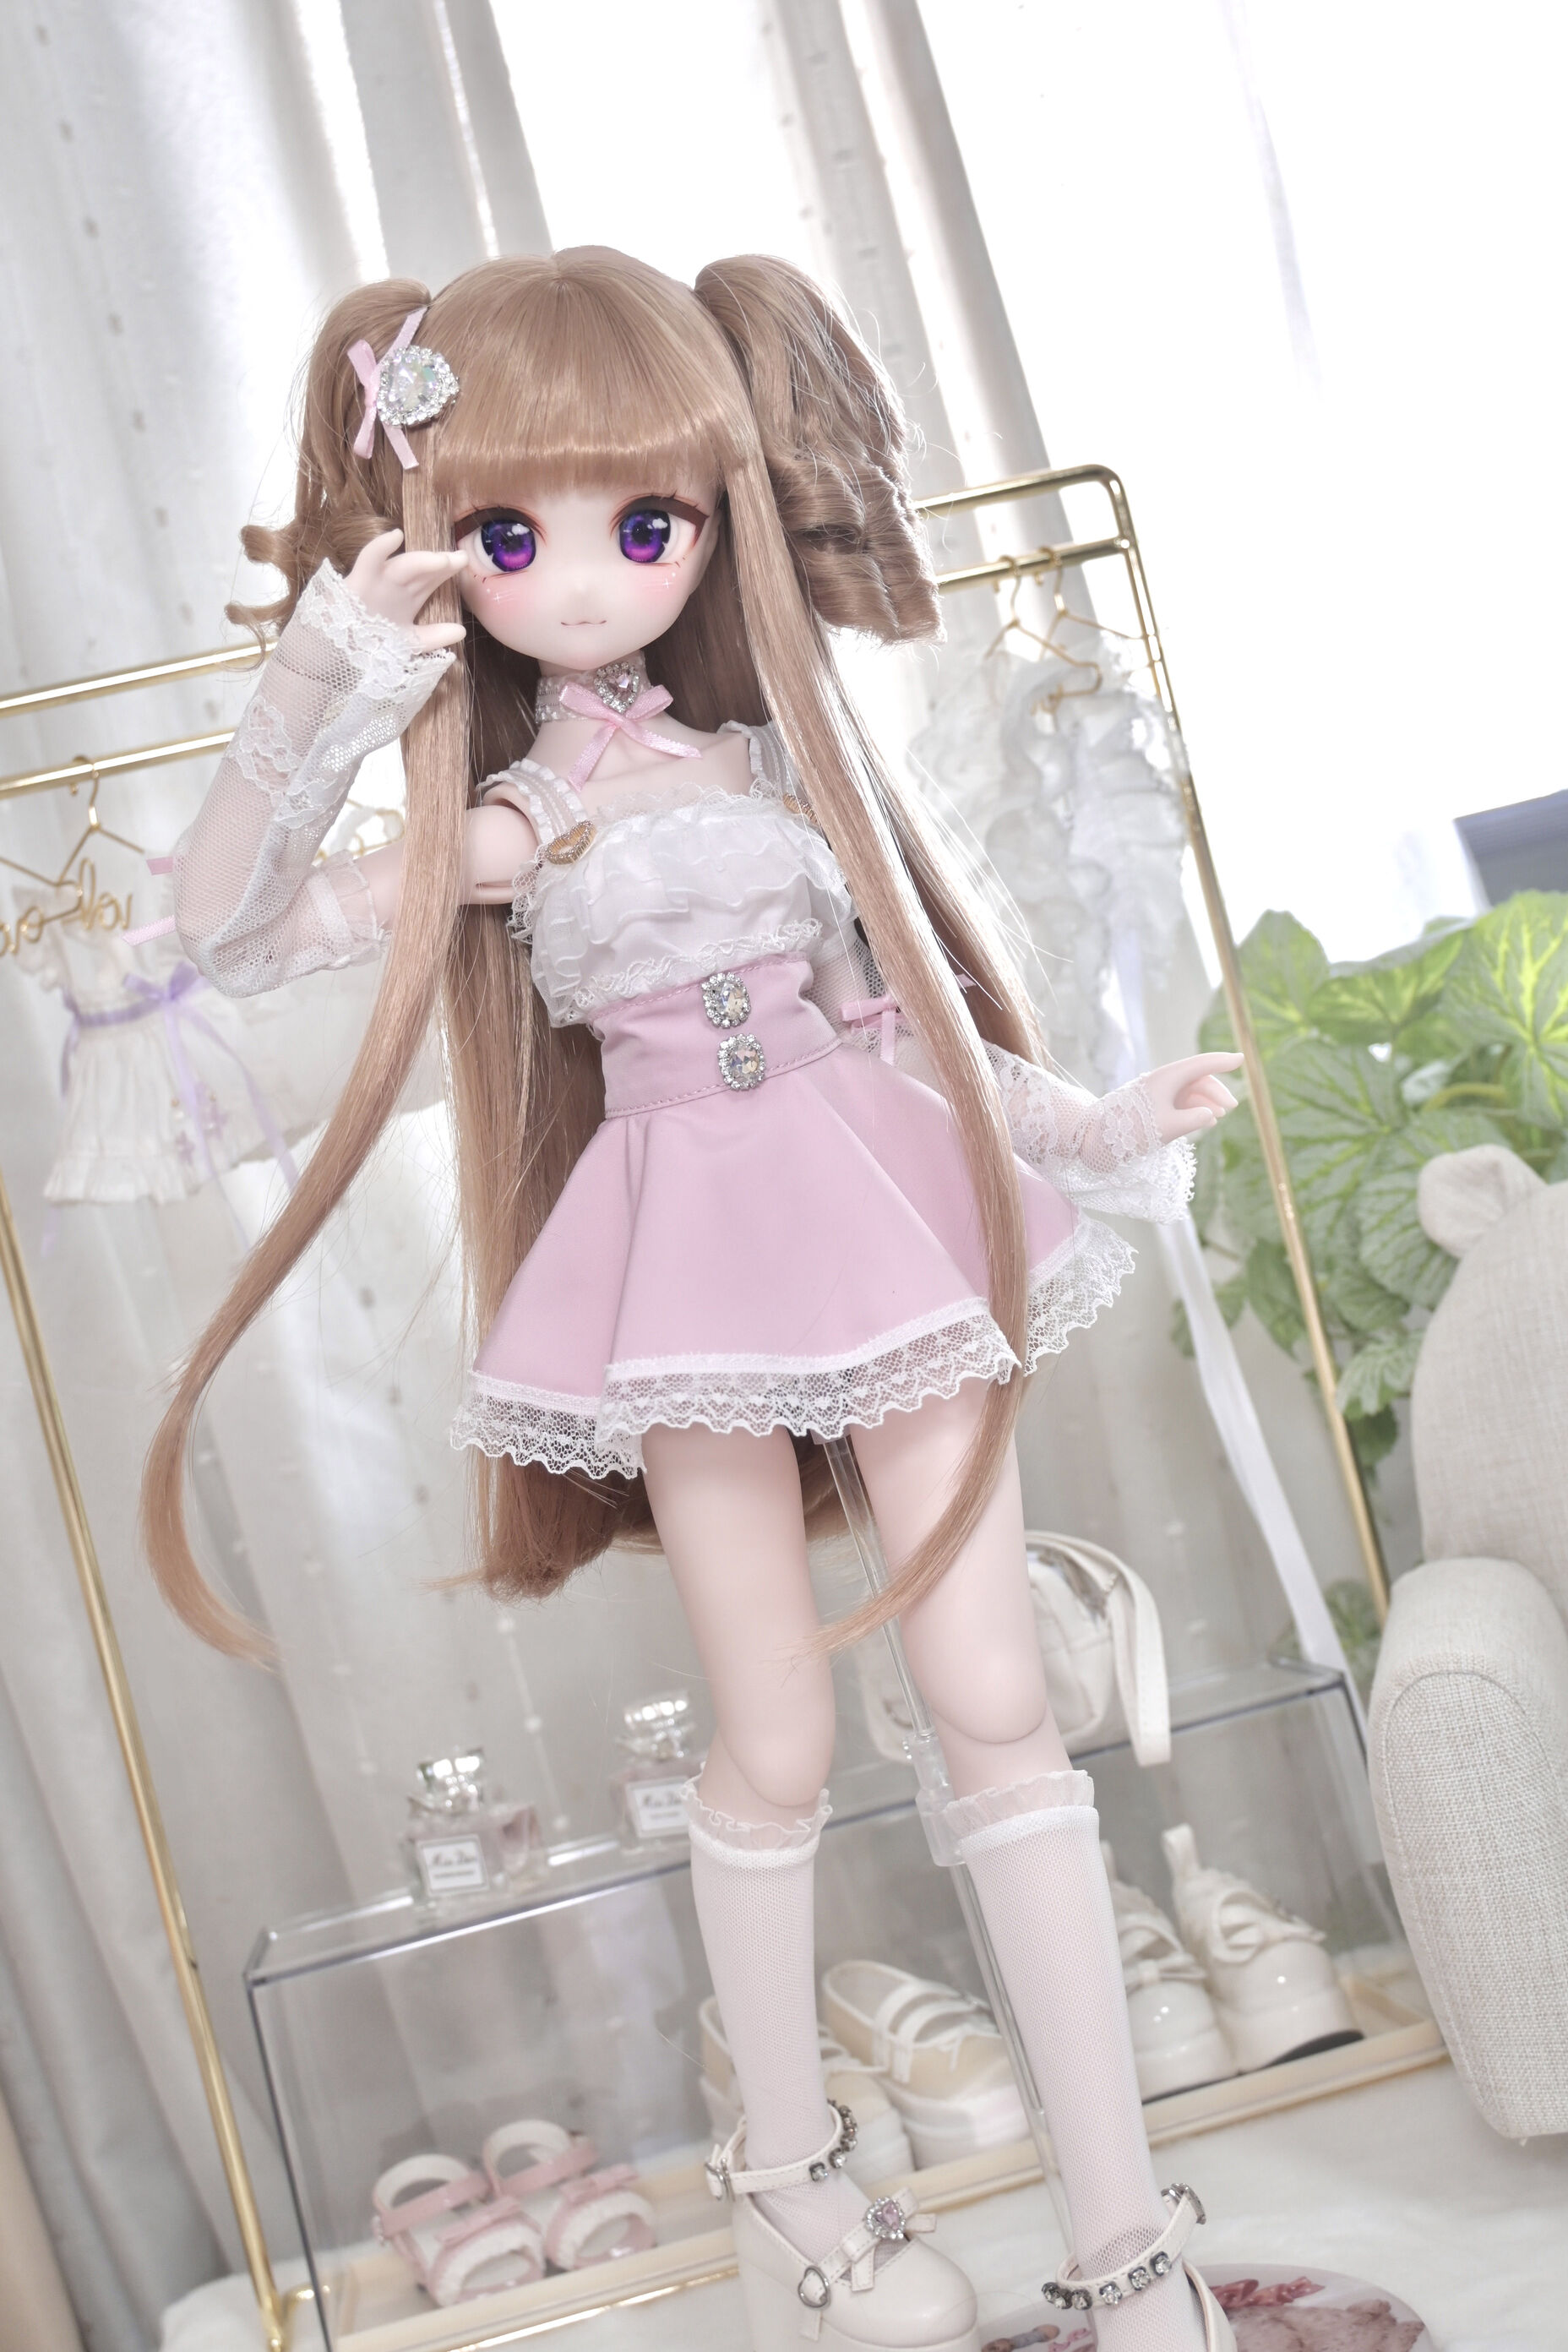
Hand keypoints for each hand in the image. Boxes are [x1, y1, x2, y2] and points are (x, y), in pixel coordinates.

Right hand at [346, 528, 466, 650]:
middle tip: (461, 558)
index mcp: (408, 597)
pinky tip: (395, 536)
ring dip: (422, 561)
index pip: (431, 579)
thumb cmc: (369, 645)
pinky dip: (379, 547)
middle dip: (441, 563)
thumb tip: (462, 631)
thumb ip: (433, 637)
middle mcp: (396, 585)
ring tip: (442, 560)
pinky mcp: (358, 582)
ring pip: (403, 565)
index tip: (467, 564)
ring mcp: (378, 581)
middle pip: (422, 570)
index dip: (448, 570)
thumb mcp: (407, 644)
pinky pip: (368, 560)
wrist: (336, 654)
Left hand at [1141, 1051, 1243, 1141]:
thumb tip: (1210, 1115)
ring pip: (1190, 1092)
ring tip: (1220, 1115)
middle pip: (1198, 1079)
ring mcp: (1158, 1094)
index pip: (1201, 1064)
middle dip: (1217, 1091)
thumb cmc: (1132, 1130)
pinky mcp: (1154, 1106)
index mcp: (1167, 1078)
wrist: (1098, 1137)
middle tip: (1232, 1107)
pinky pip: (1181, 1103)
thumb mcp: (1166, 1127)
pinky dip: (1195, 1110)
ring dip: (1207, 1102)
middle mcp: (1163, 1081)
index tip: (1242, 1058)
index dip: (1223, 1061)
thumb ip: (1193, 1120)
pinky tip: (1206, 1121)